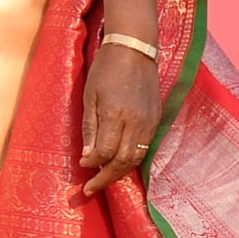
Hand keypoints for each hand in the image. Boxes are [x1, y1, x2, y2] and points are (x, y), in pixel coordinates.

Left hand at [74, 34, 168, 186]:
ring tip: (105, 179)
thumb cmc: (106, 69)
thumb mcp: (89, 96)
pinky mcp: (156, 120)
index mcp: (115, 115)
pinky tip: (120, 162)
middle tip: (91, 188)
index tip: (82, 167)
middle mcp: (136, 122)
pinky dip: (132, 160)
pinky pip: (145, 148)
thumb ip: (90, 127)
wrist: (135, 49)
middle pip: (123, 162)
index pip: (105, 153)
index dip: (92, 164)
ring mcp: (149, 122)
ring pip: (136, 158)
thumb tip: (87, 157)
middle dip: (106, 178)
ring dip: (120, 172)